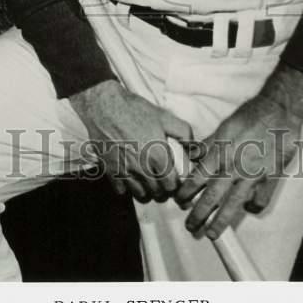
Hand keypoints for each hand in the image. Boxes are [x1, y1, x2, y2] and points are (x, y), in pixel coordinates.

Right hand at [69, 79, 193, 202]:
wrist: (105, 106)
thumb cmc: (136, 110)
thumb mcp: (165, 117)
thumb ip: (185, 134)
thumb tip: (196, 151)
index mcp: (158, 157)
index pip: (172, 186)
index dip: (176, 184)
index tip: (175, 178)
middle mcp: (142, 168)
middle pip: (158, 193)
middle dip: (164, 189)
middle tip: (164, 180)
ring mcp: (125, 171)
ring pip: (141, 195)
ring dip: (148, 191)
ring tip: (149, 181)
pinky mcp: (110, 171)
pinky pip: (122, 191)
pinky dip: (128, 188)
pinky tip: (131, 176)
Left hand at [175, 64, 302, 239]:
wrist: (279, 110)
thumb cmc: (250, 115)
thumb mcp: (224, 126)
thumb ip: (208, 144)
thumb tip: (191, 154)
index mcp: (220, 152)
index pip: (197, 178)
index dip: (186, 193)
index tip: (180, 202)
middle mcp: (234, 166)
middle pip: (212, 197)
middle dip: (198, 215)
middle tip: (191, 227)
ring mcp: (253, 174)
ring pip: (233, 204)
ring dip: (221, 221)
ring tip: (212, 233)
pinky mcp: (271, 177)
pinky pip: (261, 200)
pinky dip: (254, 208)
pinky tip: (249, 210)